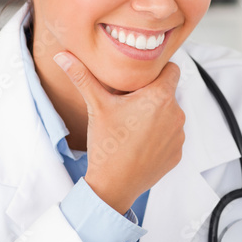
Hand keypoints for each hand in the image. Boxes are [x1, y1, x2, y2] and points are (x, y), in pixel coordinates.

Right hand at [53, 53, 184, 213]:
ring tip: (133, 127)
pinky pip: (171, 137)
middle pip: (168, 93)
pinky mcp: (178, 153)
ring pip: (170, 115)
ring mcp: (179, 135)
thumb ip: (82, 77)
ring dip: (157, 117)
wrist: (114, 185)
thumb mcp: (96, 106)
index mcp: (160, 96)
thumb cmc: (107, 144)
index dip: (157, 71)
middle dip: (152, 96)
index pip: (171, 69)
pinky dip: (159, 137)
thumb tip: (62, 55)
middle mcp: (176, 113)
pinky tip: (140, 143)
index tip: (140, 80)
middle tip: (129, 105)